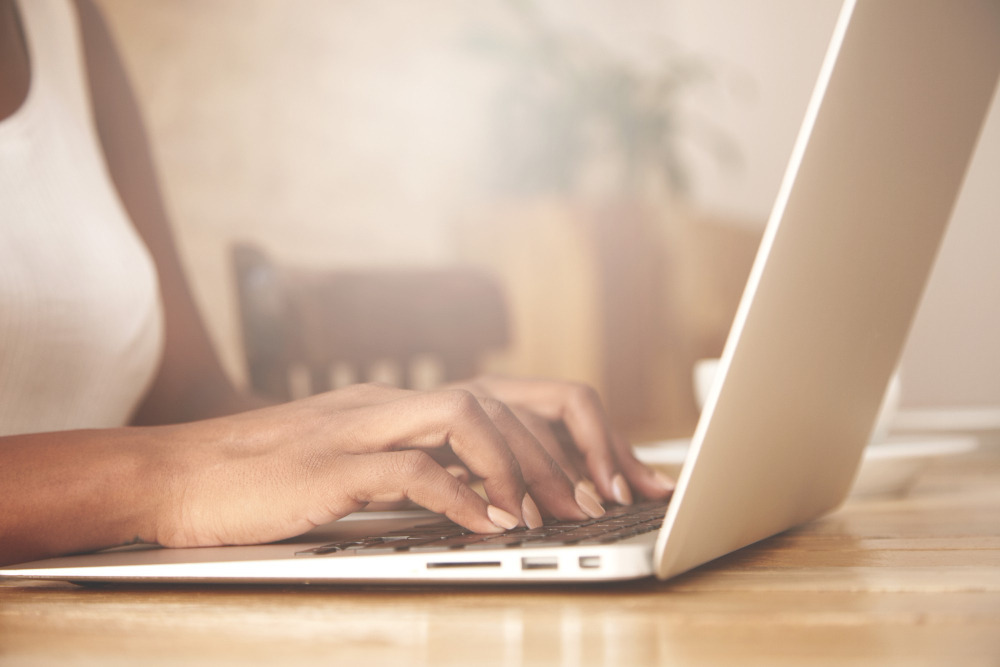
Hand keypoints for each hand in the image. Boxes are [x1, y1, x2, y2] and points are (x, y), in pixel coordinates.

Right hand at [153, 381, 645, 548]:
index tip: (626, 477)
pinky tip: (489, 529)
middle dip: (575, 447)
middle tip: (610, 500)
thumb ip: (426, 469)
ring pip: (470, 415)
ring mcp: (363, 427)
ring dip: (523, 467)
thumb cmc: (271, 477)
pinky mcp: (330, 465)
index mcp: (409, 402)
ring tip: (556, 515)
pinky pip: (410, 470)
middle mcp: (395, 402)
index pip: (519, 396)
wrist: (177, 474)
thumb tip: (493, 497)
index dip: (584, 432)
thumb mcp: (363, 465)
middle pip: (511, 397)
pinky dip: (460, 498)